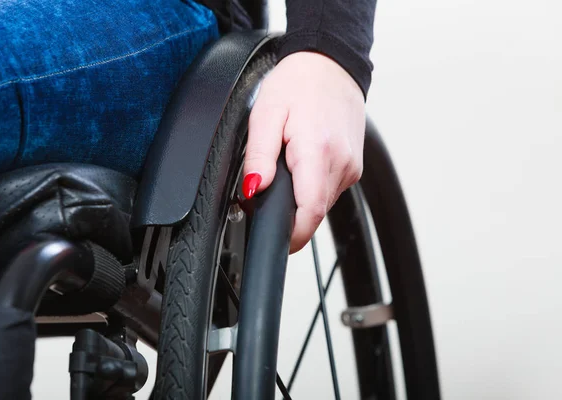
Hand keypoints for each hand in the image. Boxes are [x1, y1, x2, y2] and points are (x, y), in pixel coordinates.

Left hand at [243, 51, 365, 252]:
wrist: (331, 64)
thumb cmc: (299, 84)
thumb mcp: (266, 114)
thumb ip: (259, 156)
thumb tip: (254, 189)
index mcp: (318, 152)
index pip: (309, 213)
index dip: (292, 236)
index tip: (277, 243)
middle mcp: (341, 164)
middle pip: (314, 212)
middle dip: (291, 216)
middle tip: (269, 197)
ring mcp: (351, 166)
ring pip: (322, 203)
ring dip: (302, 199)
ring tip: (288, 169)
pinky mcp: (353, 166)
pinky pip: (330, 190)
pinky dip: (313, 187)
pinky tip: (304, 165)